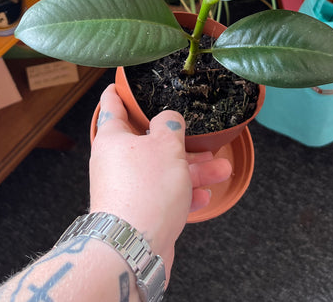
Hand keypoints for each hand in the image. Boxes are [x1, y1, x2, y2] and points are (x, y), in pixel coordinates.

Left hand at [89, 83, 231, 275]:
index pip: (112, 106)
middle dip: (178, 139)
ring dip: (192, 169)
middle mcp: (116, 162)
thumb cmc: (144, 191)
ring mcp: (126, 189)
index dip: (118, 92)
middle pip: (147, 141)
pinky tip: (205, 195)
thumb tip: (169, 119)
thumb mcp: (165, 144)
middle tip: (197, 134)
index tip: (119, 84)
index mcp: (113, 138)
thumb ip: (170, 124)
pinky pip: (164, 197)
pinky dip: (185, 194)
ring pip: (162, 170)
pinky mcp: (139, 213)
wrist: (132, 248)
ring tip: (220, 168)